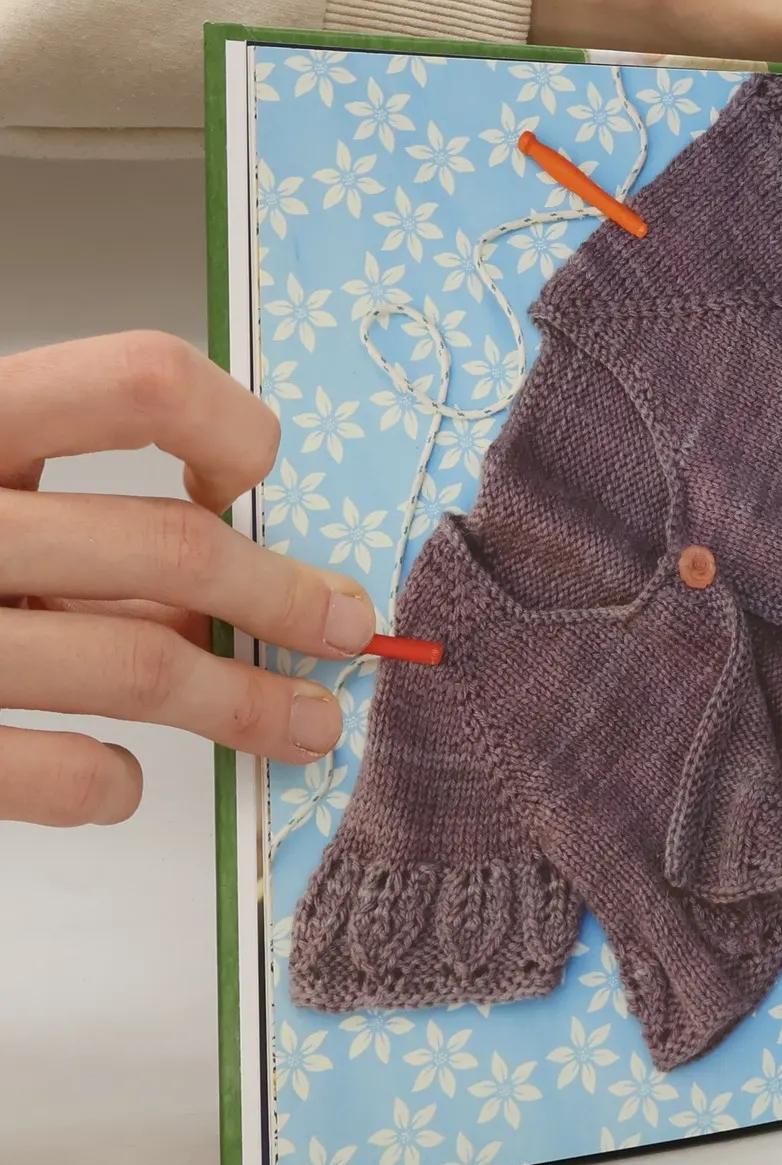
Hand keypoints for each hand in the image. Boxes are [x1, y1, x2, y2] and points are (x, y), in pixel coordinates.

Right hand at [0, 333, 376, 826]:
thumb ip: (71, 512)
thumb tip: (236, 569)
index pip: (140, 381)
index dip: (230, 427)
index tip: (252, 479)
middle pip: (171, 547)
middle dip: (285, 595)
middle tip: (346, 629)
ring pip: (138, 664)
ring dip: (247, 702)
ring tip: (304, 726)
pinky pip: (52, 770)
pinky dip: (110, 783)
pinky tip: (124, 780)